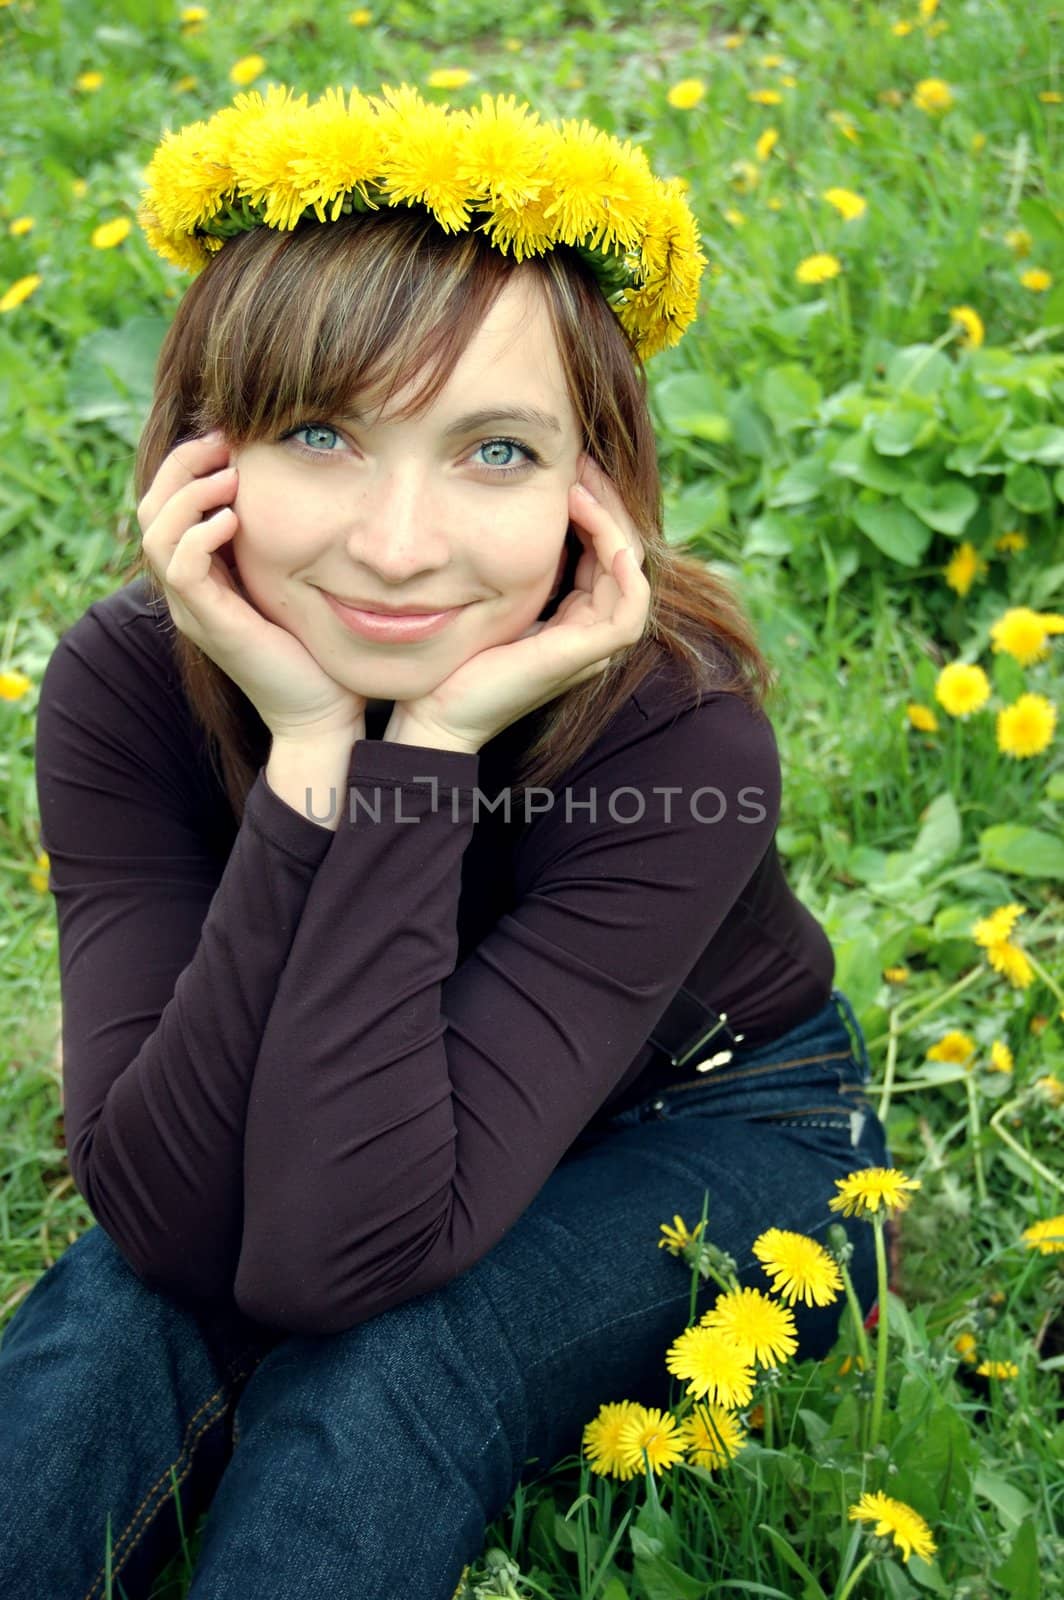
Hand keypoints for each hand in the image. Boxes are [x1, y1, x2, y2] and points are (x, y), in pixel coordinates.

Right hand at [138, 430, 366, 741]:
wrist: (322, 711)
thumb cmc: (315, 645)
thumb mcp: (293, 577)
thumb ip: (281, 538)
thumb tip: (299, 482)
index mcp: (202, 574)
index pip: (167, 505)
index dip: (188, 464)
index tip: (228, 437)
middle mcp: (188, 590)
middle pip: (150, 510)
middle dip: (181, 466)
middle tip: (222, 441)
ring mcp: (194, 609)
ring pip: (155, 534)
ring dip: (189, 495)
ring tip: (230, 476)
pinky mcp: (211, 625)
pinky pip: (181, 568)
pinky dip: (199, 534)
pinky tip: (233, 518)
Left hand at [385, 456, 649, 752]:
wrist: (437, 712)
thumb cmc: (454, 658)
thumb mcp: (489, 594)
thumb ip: (510, 563)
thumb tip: (506, 508)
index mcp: (573, 618)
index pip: (604, 552)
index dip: (595, 507)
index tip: (571, 467)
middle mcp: (591, 630)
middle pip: (623, 554)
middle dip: (608, 504)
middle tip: (583, 462)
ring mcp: (593, 646)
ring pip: (631, 572)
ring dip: (613, 525)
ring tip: (582, 487)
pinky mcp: (586, 656)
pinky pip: (630, 607)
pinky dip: (624, 568)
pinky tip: (601, 532)